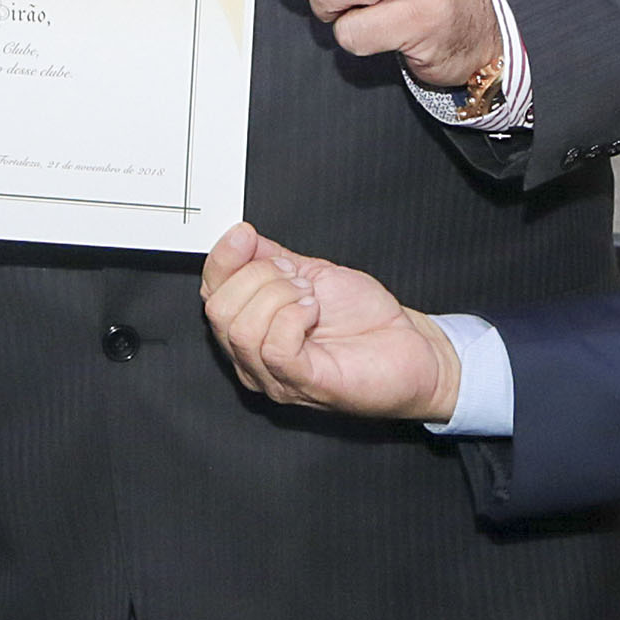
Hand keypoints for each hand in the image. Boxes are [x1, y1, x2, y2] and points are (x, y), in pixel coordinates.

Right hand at [201, 224, 459, 420]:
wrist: (409, 348)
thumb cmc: (364, 318)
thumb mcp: (311, 272)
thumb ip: (270, 257)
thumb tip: (240, 237)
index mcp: (250, 327)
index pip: (210, 294)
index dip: (222, 259)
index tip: (245, 235)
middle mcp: (252, 358)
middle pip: (219, 311)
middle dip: (258, 277)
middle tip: (296, 276)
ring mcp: (274, 377)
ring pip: (243, 329)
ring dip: (280, 296)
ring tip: (311, 296)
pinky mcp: (301, 384)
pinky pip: (275, 348)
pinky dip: (294, 317)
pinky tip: (314, 311)